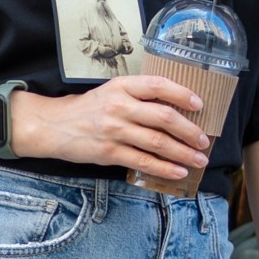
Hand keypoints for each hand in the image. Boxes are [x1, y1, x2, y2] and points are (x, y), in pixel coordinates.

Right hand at [12, 76, 208, 177]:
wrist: (54, 125)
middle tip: (204, 140)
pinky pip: (143, 161)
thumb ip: (139, 96)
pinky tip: (178, 172)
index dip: (182, 94)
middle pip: (164, 117)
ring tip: (199, 159)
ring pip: (157, 142)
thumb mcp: (112, 92)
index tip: (199, 104)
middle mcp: (120, 106)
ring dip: (183, 153)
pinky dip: (164, 168)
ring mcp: (114, 130)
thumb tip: (176, 108)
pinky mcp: (110, 153)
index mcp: (122, 86)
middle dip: (190, 131)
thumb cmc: (88, 108)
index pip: (158, 85)